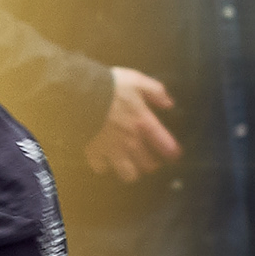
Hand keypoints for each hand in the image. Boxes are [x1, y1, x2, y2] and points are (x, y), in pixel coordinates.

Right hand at [86, 68, 181, 183]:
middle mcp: (131, 141)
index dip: (173, 153)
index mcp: (143, 123)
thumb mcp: (137, 80)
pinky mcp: (94, 152)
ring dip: (131, 171)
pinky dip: (103, 165)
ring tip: (129, 165)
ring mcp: (112, 149)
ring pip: (128, 174)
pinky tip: (104, 160)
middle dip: (151, 164)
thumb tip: (169, 103)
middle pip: (148, 165)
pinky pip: (102, 167)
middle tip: (149, 159)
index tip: (173, 154)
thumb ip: (156, 92)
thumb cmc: (109, 85)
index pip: (166, 146)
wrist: (80, 92)